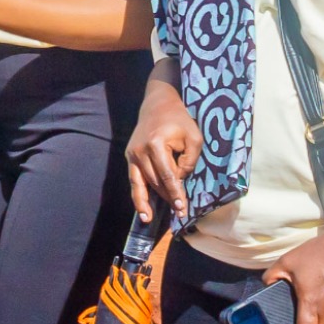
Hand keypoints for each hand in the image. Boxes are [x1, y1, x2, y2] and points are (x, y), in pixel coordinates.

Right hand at [124, 78, 200, 226]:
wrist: (157, 104)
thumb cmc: (179, 119)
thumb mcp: (194, 136)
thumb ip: (189, 160)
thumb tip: (180, 180)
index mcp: (156, 144)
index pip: (167, 175)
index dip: (175, 193)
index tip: (182, 207)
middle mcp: (140, 151)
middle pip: (154, 181)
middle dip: (167, 199)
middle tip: (179, 214)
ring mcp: (132, 155)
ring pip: (141, 184)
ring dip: (147, 202)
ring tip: (150, 219)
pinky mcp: (129, 157)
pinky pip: (133, 180)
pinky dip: (137, 195)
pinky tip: (141, 209)